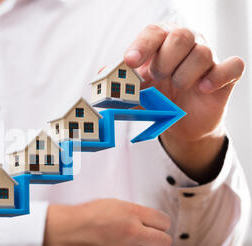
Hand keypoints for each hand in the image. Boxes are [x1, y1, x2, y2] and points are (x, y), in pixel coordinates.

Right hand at [42, 199, 171, 245]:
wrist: (64, 233)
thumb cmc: (83, 217)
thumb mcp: (112, 204)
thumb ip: (133, 213)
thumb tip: (147, 221)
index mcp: (132, 213)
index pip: (164, 221)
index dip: (158, 224)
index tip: (153, 226)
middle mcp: (133, 232)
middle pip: (164, 242)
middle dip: (157, 241)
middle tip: (148, 239)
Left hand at [124, 25, 244, 182]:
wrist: (180, 124)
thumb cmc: (157, 100)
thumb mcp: (135, 94)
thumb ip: (120, 84)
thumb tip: (102, 74)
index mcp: (162, 44)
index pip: (153, 33)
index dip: (141, 46)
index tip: (129, 62)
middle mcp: (187, 45)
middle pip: (181, 36)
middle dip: (164, 60)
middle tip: (157, 78)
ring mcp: (208, 59)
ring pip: (203, 52)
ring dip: (184, 74)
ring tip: (177, 87)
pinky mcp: (226, 76)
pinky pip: (233, 66)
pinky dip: (217, 76)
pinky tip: (203, 88)